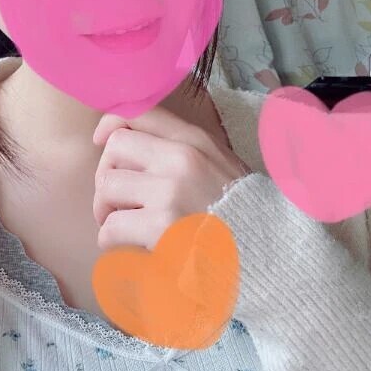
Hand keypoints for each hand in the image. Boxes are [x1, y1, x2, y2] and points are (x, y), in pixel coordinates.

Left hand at [91, 105, 249, 250]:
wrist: (268, 258)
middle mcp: (181, 158)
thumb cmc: (239, 215)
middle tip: (117, 202)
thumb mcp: (220, 166)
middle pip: (114, 149)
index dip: (110, 125)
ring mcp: (170, 192)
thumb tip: (124, 140)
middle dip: (107, 176)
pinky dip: (113, 242)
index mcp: (196, 141)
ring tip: (123, 225)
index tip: (101, 141)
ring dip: (107, 211)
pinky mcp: (162, 228)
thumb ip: (182, 150)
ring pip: (107, 188)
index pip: (138, 112)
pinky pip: (111, 228)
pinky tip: (131, 248)